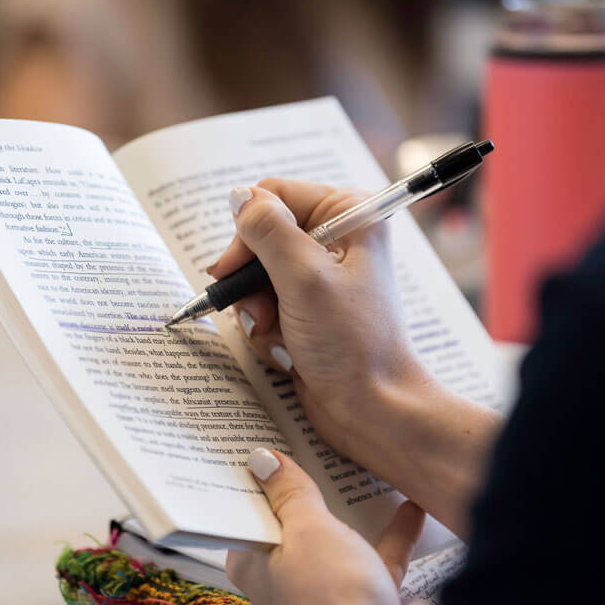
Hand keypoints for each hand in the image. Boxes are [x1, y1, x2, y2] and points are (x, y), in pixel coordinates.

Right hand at [210, 180, 503, 536]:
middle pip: (261, 237)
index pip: (275, 196)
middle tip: (258, 310)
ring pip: (257, 276)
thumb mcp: (304, 279)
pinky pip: (265, 305)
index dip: (248, 231)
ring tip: (278, 334)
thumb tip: (239, 196)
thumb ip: (268, 231)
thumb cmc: (352, 344)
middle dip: (252, 279)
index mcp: (349, 215)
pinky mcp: (308, 310)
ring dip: (257, 309)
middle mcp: (336, 239)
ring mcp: (321, 278)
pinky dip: (266, 329)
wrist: (372, 408)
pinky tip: (285, 349)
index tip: (233, 268)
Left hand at [226, 448, 422, 604]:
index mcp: (252, 562)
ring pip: (332, 545)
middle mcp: (279, 582)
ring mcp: (318, 595)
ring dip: (352, 514)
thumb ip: (289, 492)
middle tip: (317, 452)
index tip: (270, 450)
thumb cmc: (330, 597)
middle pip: (291, 526)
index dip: (260, 480)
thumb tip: (263, 461)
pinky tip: (411, 511)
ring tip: (364, 476)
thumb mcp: (307, 527)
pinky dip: (388, 538)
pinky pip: (370, 563)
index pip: (249, 512)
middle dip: (308, 493)